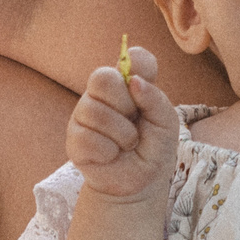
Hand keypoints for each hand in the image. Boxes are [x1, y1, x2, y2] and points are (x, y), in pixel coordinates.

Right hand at [66, 44, 180, 202]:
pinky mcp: (74, 140)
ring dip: (122, 135)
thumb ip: (155, 99)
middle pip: (101, 77)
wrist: (142, 182)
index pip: (131, 57)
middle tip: (133, 120)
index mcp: (128, 84)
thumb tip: (134, 81)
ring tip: (127, 144)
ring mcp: (84, 115)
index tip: (142, 81)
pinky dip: (108, 151)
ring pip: (96, 111)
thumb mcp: (165, 123)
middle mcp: (102, 95)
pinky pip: (89, 138)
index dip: (137, 63)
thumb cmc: (154, 148)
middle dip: (124, 103)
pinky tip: (111, 155)